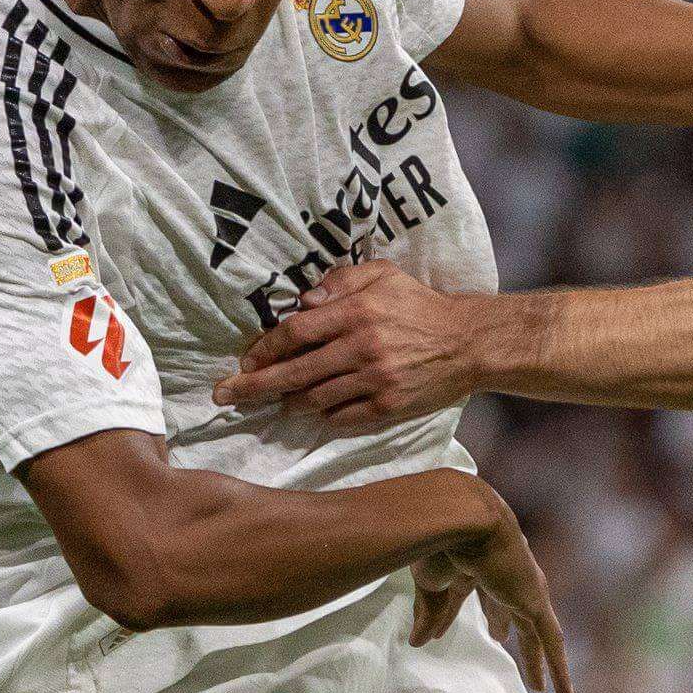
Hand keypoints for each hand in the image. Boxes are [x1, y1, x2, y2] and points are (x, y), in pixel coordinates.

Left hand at [220, 263, 499, 429]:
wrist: (467, 343)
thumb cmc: (419, 305)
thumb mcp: (383, 275)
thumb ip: (341, 281)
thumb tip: (302, 300)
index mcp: (356, 313)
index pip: (296, 332)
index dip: (264, 348)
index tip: (245, 360)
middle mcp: (362, 348)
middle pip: (295, 372)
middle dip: (254, 386)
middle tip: (225, 396)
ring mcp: (375, 381)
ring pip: (315, 399)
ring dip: (288, 402)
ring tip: (274, 402)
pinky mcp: (388, 406)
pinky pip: (342, 417)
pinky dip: (323, 415)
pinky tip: (313, 411)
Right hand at [411, 495, 571, 692]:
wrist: (465, 519)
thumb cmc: (440, 542)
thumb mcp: (429, 582)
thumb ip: (428, 612)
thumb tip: (419, 642)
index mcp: (472, 561)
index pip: (463, 592)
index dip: (450, 612)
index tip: (438, 630)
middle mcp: (502, 572)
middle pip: (506, 607)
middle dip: (504, 625)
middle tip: (501, 639)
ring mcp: (523, 587)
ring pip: (535, 631)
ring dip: (537, 659)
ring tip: (541, 687)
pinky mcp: (534, 601)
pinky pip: (550, 640)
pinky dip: (557, 667)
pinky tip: (563, 692)